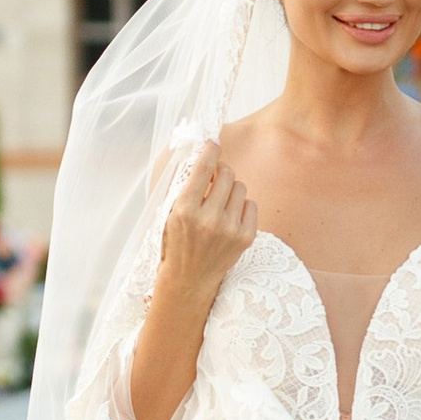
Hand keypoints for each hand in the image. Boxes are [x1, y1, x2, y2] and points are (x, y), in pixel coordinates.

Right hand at [157, 147, 253, 304]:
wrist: (189, 278)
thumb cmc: (177, 241)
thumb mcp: (170, 213)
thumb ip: (184, 185)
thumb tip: (202, 155)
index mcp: (184, 209)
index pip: (203, 169)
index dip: (210, 150)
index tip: (213, 142)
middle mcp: (208, 219)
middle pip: (226, 174)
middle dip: (221, 172)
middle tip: (214, 179)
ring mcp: (229, 230)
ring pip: (240, 187)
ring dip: (230, 190)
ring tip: (219, 203)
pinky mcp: (245, 238)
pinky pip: (251, 204)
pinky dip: (241, 206)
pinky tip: (229, 217)